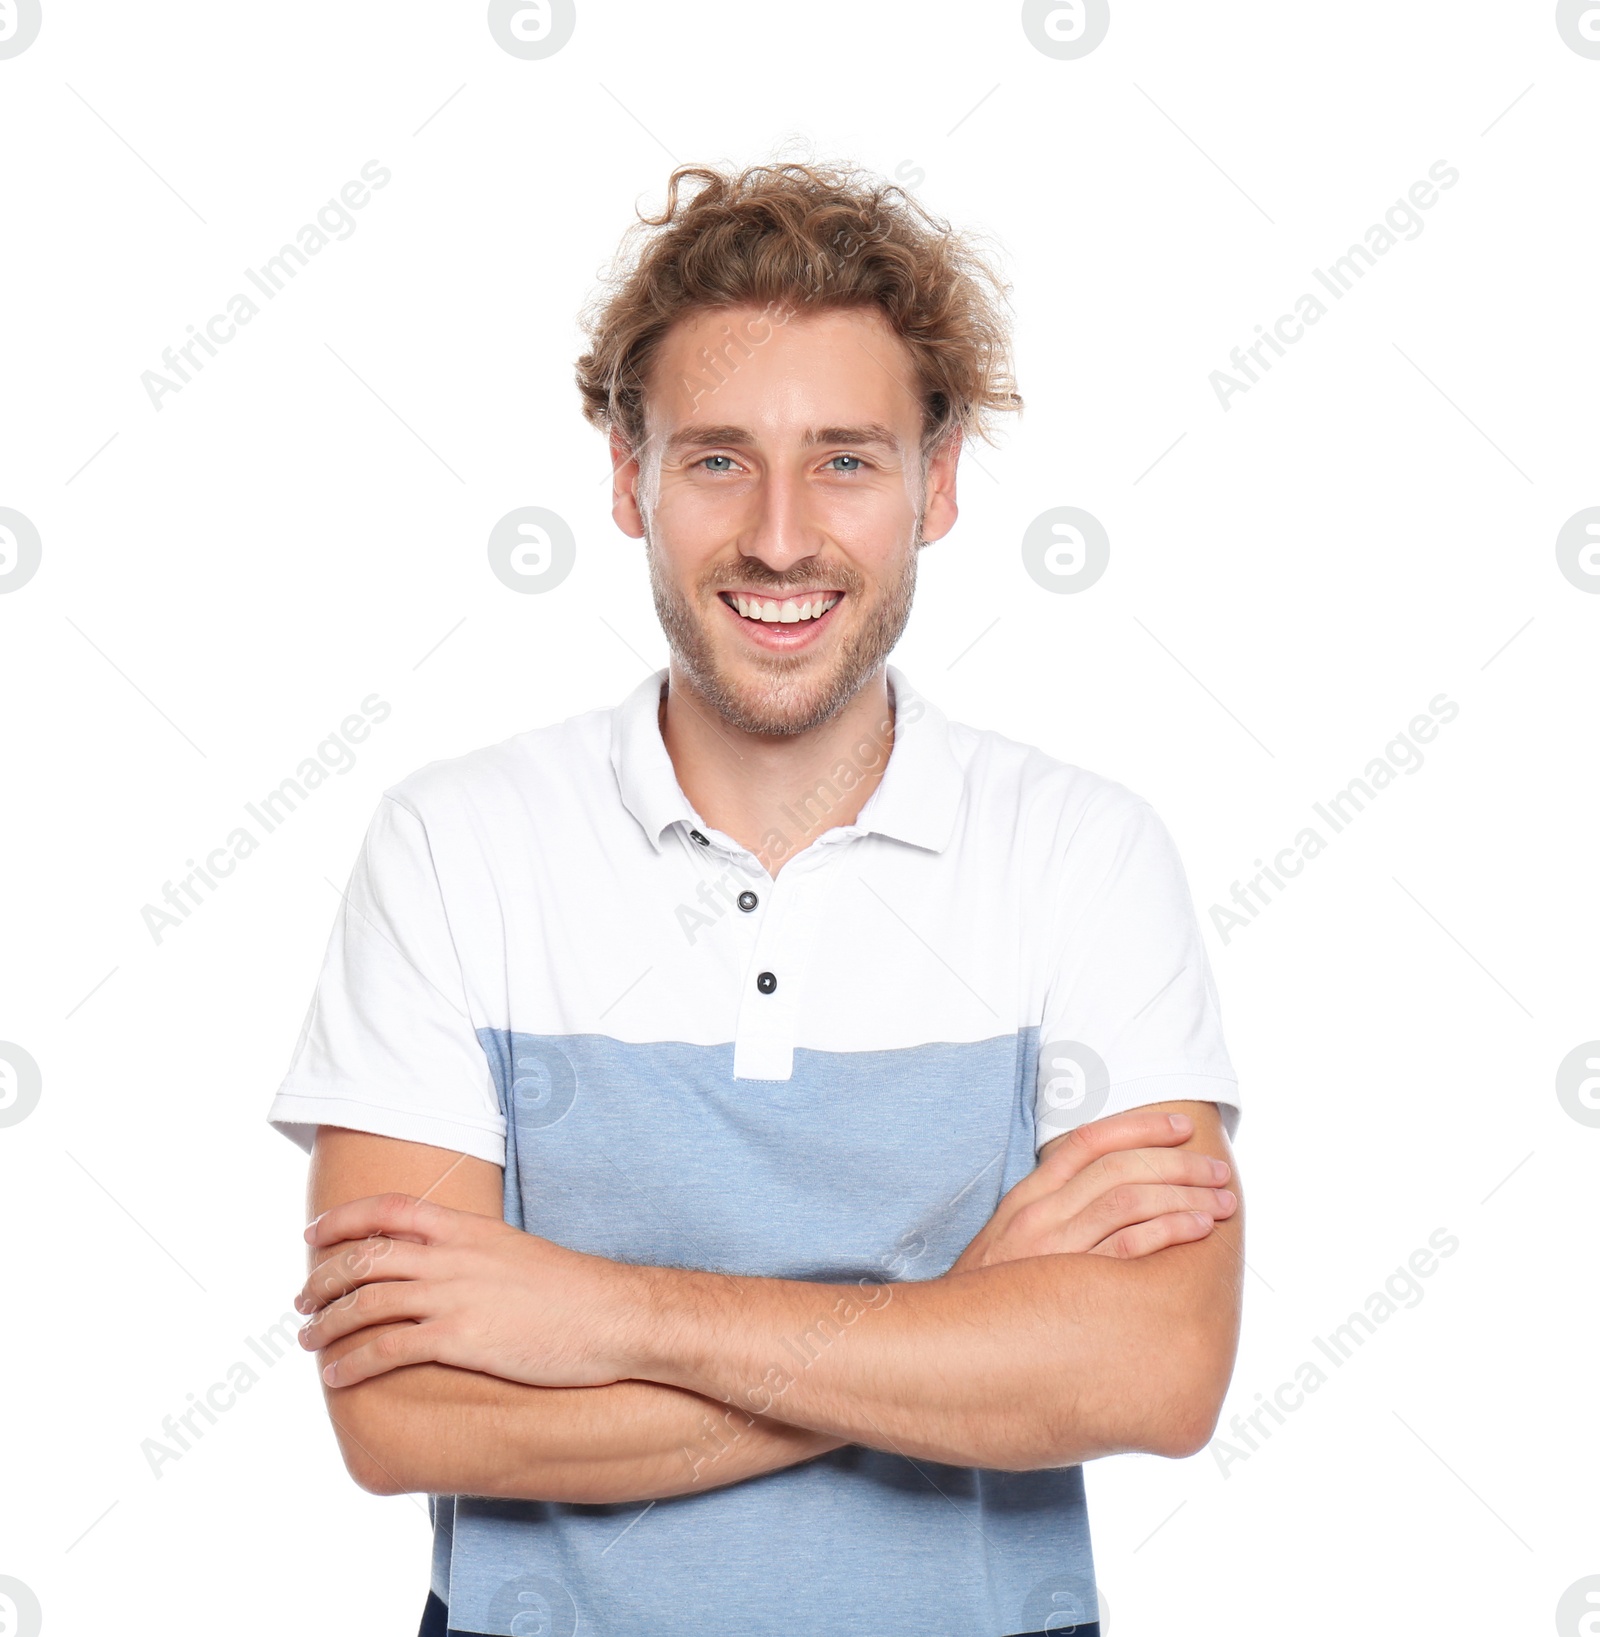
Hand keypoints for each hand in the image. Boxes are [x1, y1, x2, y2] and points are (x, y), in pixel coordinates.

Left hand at [296, 1193, 643, 1389]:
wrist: (612, 1316)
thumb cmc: (571, 1292)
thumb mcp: (516, 1253)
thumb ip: (473, 1254)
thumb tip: (444, 1266)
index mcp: (466, 1229)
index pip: (388, 1210)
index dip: (343, 1219)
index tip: (313, 1234)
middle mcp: (452, 1256)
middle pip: (364, 1258)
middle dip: (321, 1279)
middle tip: (302, 1302)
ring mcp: (453, 1296)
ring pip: (365, 1303)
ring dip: (326, 1324)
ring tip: (308, 1342)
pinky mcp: (460, 1338)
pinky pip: (386, 1348)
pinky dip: (352, 1362)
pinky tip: (336, 1377)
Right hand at [950, 1107, 1234, 1274]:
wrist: (945, 1345)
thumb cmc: (990, 1299)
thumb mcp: (1008, 1243)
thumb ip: (1050, 1214)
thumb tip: (1108, 1197)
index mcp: (1026, 1197)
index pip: (1087, 1141)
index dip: (1138, 1128)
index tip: (1181, 1127)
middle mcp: (1039, 1214)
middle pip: (1119, 1168)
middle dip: (1178, 1165)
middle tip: (1217, 1172)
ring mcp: (1053, 1250)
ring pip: (1130, 1201)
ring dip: (1185, 1196)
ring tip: (1221, 1203)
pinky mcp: (1070, 1288)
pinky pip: (1129, 1248)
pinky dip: (1169, 1231)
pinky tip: (1196, 1230)